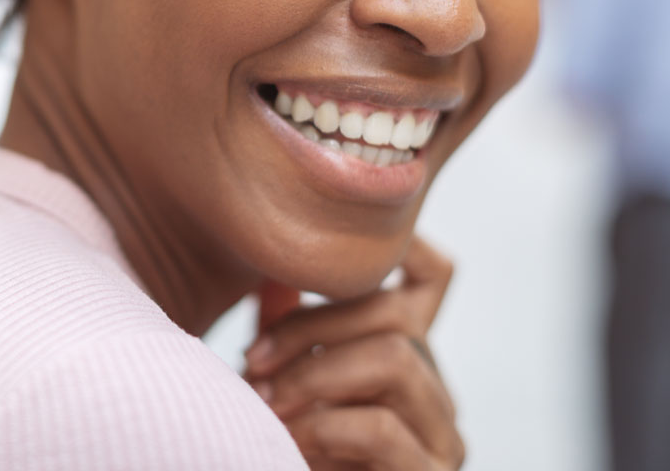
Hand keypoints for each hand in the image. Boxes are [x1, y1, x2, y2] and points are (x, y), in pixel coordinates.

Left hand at [245, 236, 463, 469]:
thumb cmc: (295, 451)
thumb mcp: (287, 381)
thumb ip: (288, 335)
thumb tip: (269, 277)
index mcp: (405, 353)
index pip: (433, 275)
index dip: (406, 244)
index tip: (343, 245)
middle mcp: (434, 386)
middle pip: (395, 311)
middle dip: (311, 326)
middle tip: (252, 359)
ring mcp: (441, 435)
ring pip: (394, 358)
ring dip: (314, 374)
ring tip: (267, 401)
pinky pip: (382, 429)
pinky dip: (322, 426)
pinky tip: (288, 439)